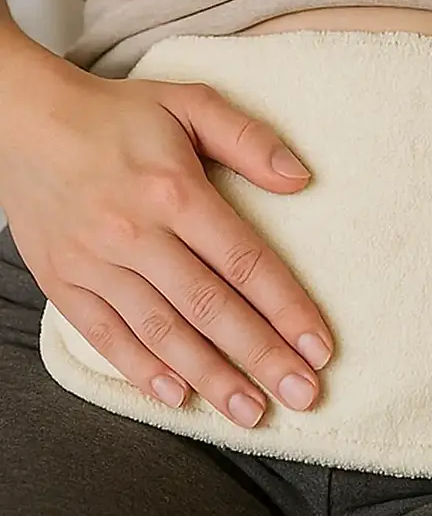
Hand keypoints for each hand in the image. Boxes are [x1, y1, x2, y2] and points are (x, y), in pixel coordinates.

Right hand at [0, 57, 334, 427]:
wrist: (24, 119)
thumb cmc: (118, 113)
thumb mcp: (190, 103)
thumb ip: (249, 139)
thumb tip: (301, 178)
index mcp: (175, 190)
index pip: (244, 261)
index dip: (287, 309)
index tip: (319, 348)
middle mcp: (136, 232)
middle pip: (210, 307)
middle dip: (261, 357)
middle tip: (303, 395)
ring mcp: (96, 262)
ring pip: (162, 331)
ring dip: (211, 377)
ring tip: (251, 412)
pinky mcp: (63, 281)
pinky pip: (107, 336)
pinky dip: (142, 369)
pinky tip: (178, 396)